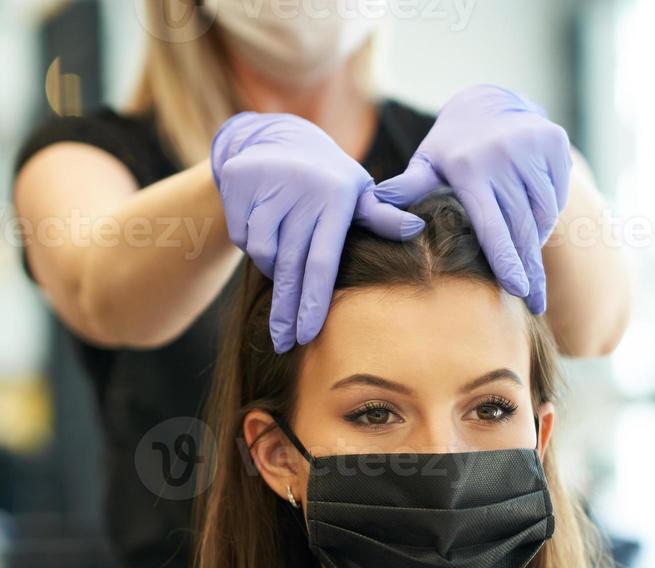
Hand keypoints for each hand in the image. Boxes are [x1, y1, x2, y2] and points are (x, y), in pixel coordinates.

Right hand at [212, 112, 425, 351]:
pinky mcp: (237, 182)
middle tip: (285, 343)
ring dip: (272, 267)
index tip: (308, 333)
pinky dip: (252, 244)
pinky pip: (242, 237)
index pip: (322, 262)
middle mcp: (301, 189)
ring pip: (264, 254)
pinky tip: (265, 228)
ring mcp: (267, 185)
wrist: (277, 138)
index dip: (313, 301)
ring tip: (285, 253)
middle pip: (290, 267)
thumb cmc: (329, 178)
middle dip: (286, 310)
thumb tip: (416, 229)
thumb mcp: (358, 192)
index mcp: (336, 197)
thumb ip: (381, 217)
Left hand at [373, 84, 572, 314]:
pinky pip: (558, 196)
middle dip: (529, 268)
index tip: (519, 291)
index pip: (492, 227)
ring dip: (536, 238)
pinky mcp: (554, 143)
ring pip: (544, 214)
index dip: (507, 262)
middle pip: (522, 228)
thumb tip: (375, 205)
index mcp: (468, 168)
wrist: (488, 103)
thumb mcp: (425, 166)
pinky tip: (535, 215)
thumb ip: (406, 188)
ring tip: (526, 250)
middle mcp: (502, 154)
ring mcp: (531, 146)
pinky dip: (549, 213)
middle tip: (535, 301)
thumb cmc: (451, 149)